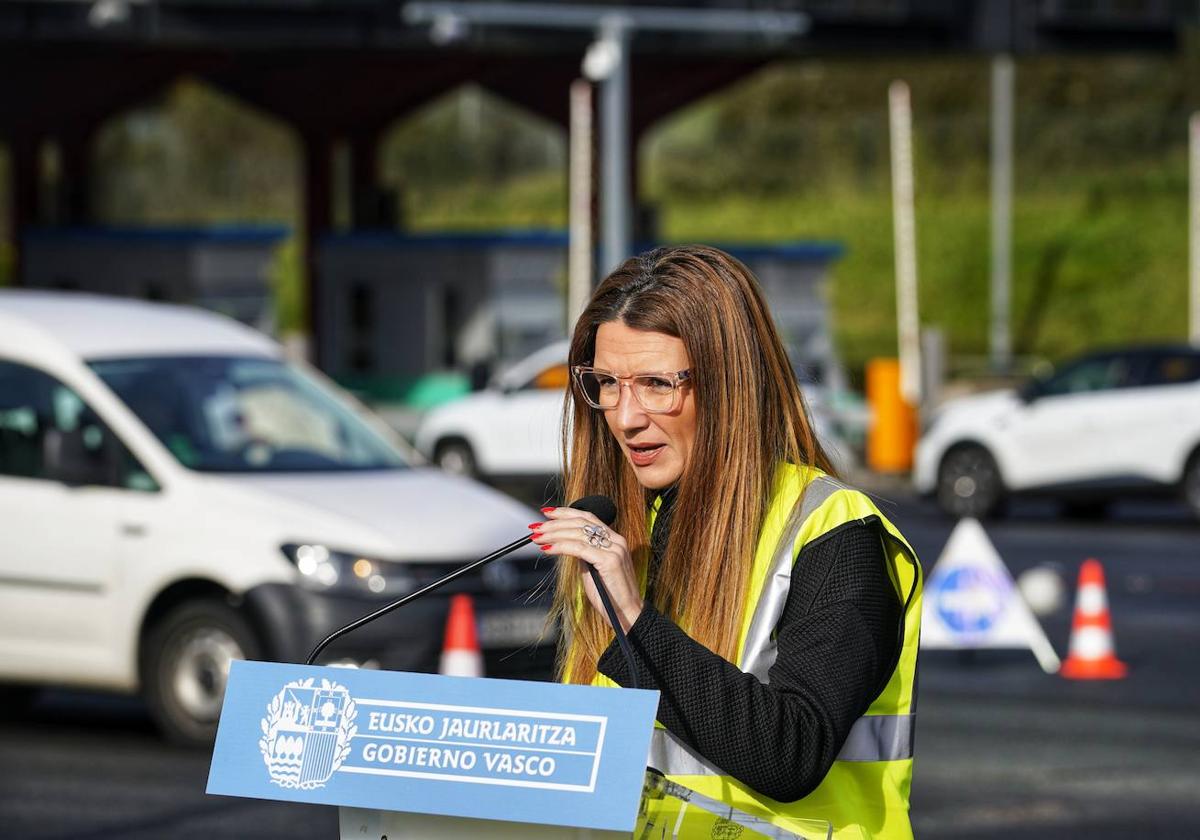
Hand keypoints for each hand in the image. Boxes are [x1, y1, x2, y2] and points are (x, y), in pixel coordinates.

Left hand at [530, 506, 642, 632]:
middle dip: (554, 523)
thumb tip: (565, 544)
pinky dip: (560, 547)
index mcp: (614, 539)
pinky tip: (547, 549)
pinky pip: (579, 549)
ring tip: (537, 538)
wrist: (625, 614)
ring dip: (553, 534)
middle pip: (580, 523)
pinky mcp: (609, 561)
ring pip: (578, 533)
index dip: (566, 512)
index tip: (547, 513)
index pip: (588, 517)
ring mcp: (614, 549)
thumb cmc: (609, 595)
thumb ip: (583, 554)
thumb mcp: (593, 569)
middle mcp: (616, 540)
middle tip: (535, 527)